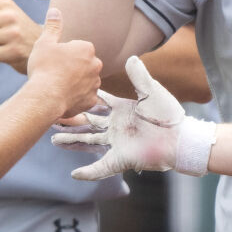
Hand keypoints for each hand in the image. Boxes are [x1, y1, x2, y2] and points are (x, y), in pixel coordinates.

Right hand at [24, 9, 102, 120]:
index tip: (55, 59)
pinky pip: (85, 97)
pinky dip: (76, 97)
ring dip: (76, 82)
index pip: (79, 47)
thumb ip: (53, 26)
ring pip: (86, 80)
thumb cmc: (44, 67)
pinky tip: (63, 97)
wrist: (45, 97)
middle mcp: (95, 65)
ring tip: (58, 86)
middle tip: (56, 73)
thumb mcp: (45, 42)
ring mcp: (95, 84)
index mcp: (86, 49)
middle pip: (84, 64)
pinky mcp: (91, 101)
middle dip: (74, 67)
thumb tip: (56, 11)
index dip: (65, 53)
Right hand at [53, 56, 186, 179]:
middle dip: (70, 122)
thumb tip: (130, 57)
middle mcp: (116, 128)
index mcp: (122, 111)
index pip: (97, 104)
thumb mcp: (151, 92)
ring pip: (88, 143)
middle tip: (52, 118)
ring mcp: (117, 144)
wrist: (180, 138)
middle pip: (87, 124)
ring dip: (72, 143)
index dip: (82, 100)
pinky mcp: (121, 160)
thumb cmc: (169, 115)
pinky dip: (89, 172)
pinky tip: (74, 174)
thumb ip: (138, 76)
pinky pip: (101, 168)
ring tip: (53, 140)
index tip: (65, 94)